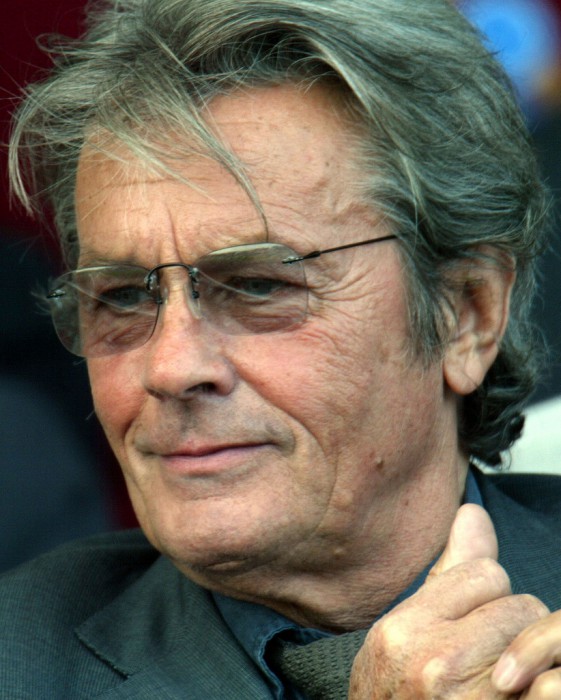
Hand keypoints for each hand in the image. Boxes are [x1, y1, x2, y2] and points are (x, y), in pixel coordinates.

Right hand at [348, 504, 548, 698]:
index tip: (473, 625)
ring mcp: (472, 699)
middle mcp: (433, 662)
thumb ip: (447, 574)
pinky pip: (552, 682)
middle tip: (490, 660)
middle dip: (513, 629)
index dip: (487, 597)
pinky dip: (545, 678)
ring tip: (504, 678)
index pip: (484, 573)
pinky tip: (522, 684)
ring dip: (534, 658)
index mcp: (402, 630)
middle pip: (519, 606)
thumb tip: (474, 512)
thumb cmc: (394, 698)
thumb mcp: (402, 635)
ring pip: (541, 641)